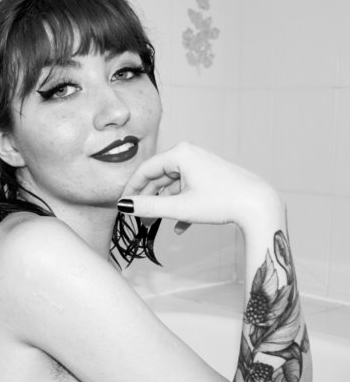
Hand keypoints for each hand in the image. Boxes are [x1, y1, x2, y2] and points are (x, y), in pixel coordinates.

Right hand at [118, 142, 281, 233]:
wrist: (260, 205)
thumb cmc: (222, 201)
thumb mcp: (180, 206)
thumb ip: (149, 206)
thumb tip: (125, 206)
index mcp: (179, 154)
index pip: (145, 170)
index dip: (131, 189)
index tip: (122, 205)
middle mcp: (189, 154)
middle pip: (159, 178)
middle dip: (149, 201)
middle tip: (139, 220)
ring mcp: (201, 165)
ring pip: (174, 186)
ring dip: (165, 206)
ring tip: (157, 225)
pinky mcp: (210, 176)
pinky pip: (189, 190)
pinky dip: (182, 206)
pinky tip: (181, 228)